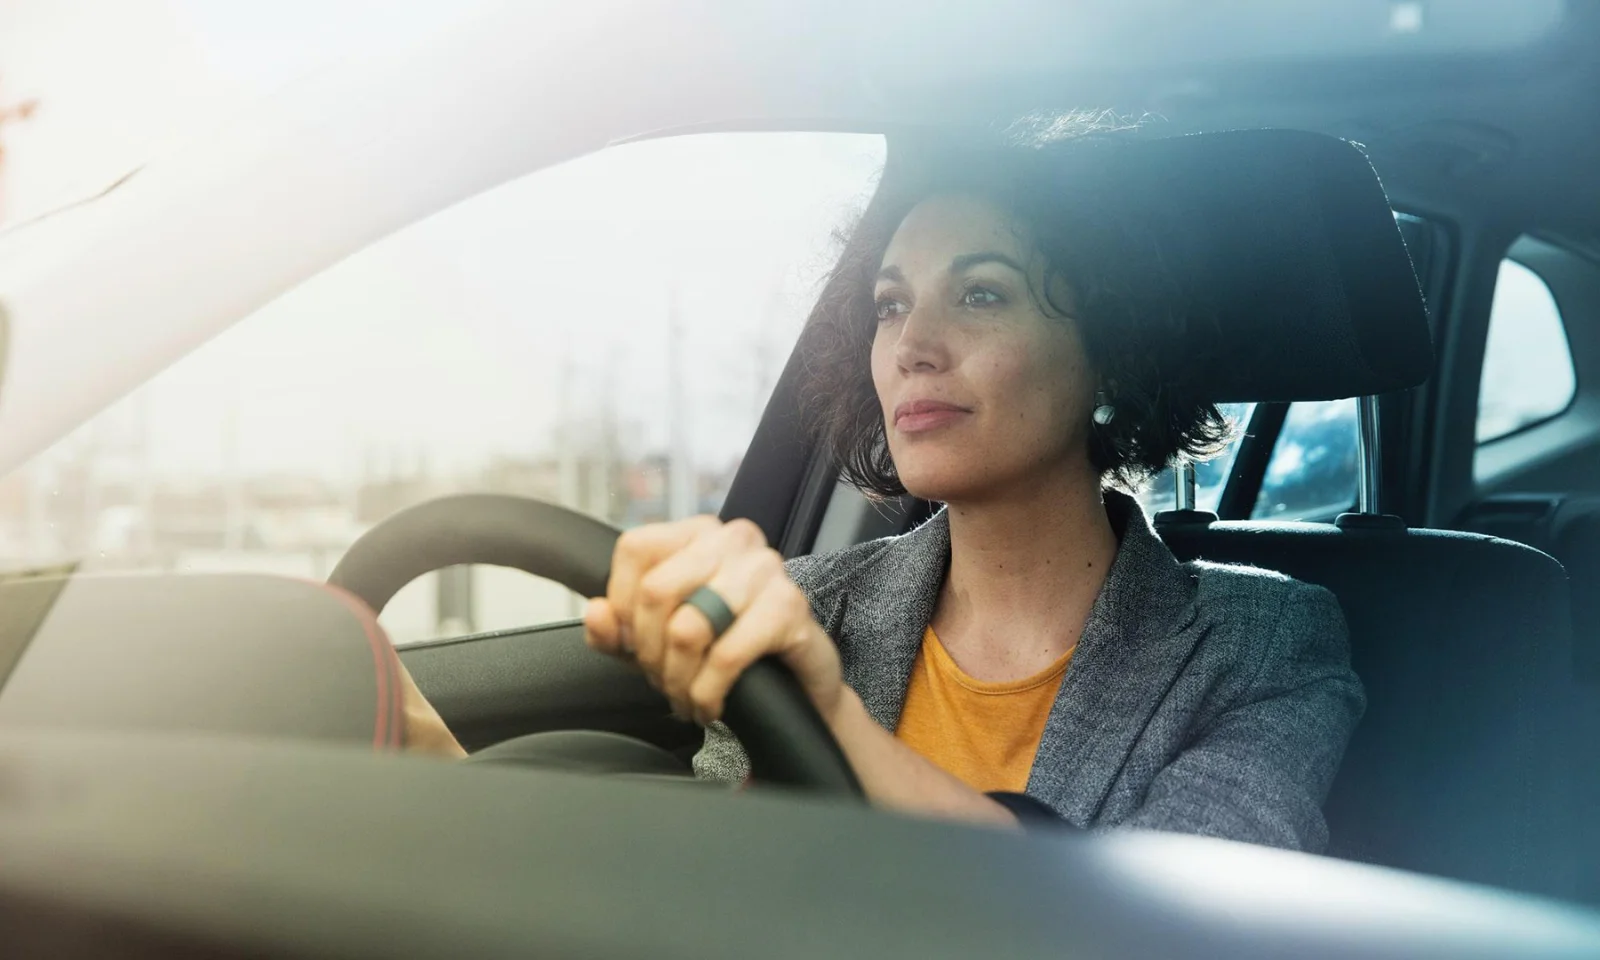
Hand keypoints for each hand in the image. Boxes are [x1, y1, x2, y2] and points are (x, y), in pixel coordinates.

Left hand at [583, 516, 844, 726]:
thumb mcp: (658, 642)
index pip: (636, 549)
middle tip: (663, 681)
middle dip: (650, 651)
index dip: (622, 603)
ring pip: (688, 627)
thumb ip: (618, 630)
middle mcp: (733, 539)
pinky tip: (711, 705)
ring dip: (678, 678)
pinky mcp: (790, 607)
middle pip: (657, 590)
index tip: (633, 642)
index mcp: (698, 533)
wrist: (797, 683)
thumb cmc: (727, 650)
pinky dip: (708, 692)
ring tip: (686, 697)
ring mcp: (765, 569)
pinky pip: (727, 655)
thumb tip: (596, 614)